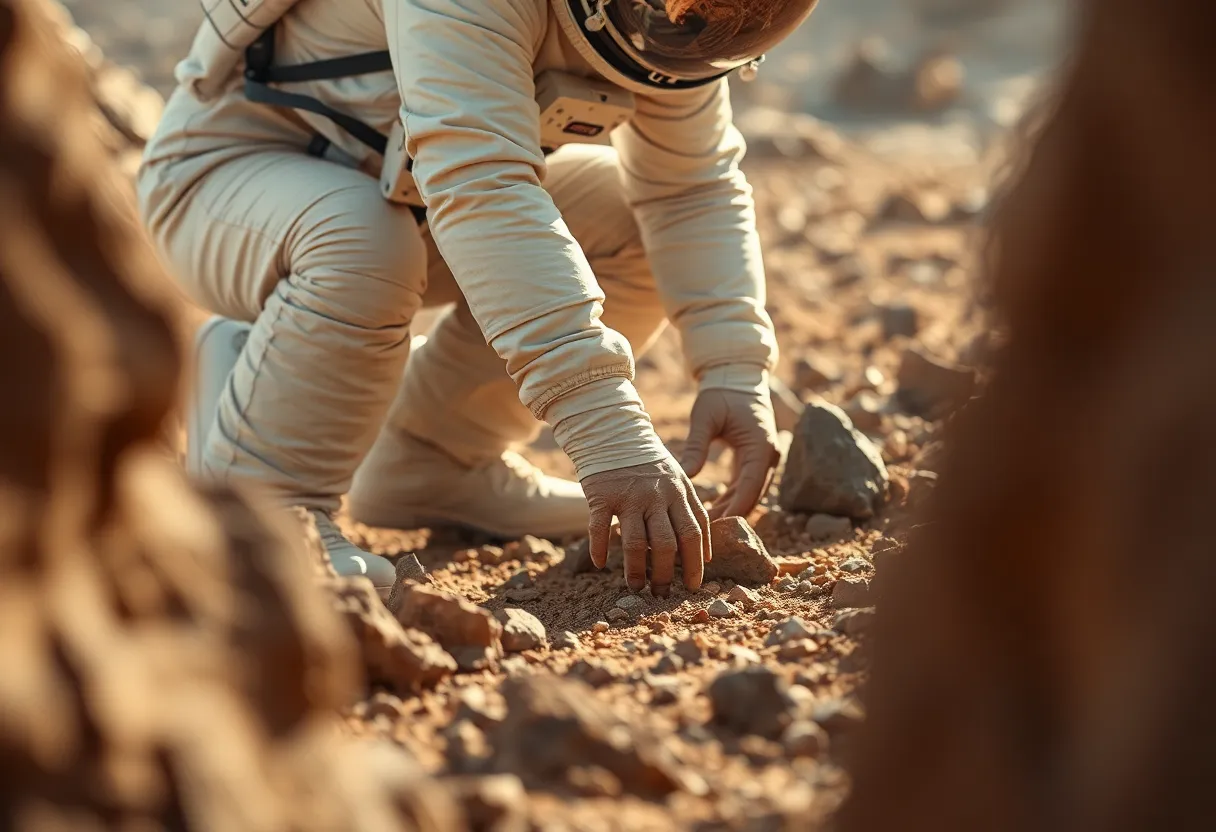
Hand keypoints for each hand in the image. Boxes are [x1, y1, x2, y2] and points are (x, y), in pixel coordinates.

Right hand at [580, 459, 709, 595]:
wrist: (614, 431)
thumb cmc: (648, 462)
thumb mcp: (677, 478)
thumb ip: (690, 510)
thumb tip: (705, 553)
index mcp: (680, 491)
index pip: (694, 533)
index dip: (696, 563)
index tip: (693, 586)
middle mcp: (657, 495)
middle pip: (667, 544)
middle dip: (666, 574)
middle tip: (662, 593)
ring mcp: (630, 496)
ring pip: (636, 543)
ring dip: (636, 571)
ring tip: (637, 587)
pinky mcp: (603, 495)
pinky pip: (601, 529)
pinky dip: (600, 549)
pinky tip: (600, 563)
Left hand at [679, 388, 781, 519]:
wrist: (737, 376)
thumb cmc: (720, 393)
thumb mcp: (705, 417)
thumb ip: (695, 445)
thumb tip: (684, 475)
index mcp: (760, 447)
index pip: (750, 488)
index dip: (733, 511)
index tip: (714, 529)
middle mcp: (768, 456)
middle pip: (752, 496)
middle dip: (730, 516)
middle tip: (705, 535)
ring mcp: (764, 458)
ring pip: (749, 493)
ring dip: (730, 510)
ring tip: (705, 528)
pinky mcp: (756, 458)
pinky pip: (745, 485)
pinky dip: (731, 498)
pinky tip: (711, 512)